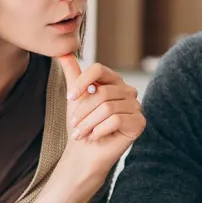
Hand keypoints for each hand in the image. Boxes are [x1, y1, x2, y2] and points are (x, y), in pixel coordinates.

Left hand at [57, 55, 144, 181]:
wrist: (85, 151)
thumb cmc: (82, 123)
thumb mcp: (75, 96)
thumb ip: (72, 73)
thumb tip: (62, 51)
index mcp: (114, 80)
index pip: (98, 69)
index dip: (82, 82)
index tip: (69, 98)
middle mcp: (128, 90)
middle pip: (102, 92)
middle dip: (83, 111)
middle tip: (75, 124)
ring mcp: (136, 106)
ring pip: (107, 108)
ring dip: (89, 123)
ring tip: (82, 133)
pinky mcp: (139, 123)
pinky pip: (116, 120)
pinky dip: (100, 130)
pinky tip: (95, 137)